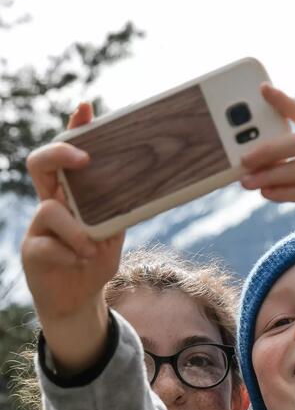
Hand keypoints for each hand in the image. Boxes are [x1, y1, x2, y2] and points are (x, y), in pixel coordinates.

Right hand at [21, 103, 122, 370]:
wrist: (78, 301)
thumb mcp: (114, 233)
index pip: (67, 155)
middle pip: (40, 163)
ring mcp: (38, 227)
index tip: (87, 108)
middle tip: (85, 159)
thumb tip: (147, 185)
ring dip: (78, 232)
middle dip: (60, 152)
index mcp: (70, 196)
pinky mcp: (32, 251)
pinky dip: (71, 256)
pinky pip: (50, 245)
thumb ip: (119, 210)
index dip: (74, 130)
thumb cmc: (94, 261)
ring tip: (91, 250)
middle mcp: (50, 204)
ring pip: (51, 211)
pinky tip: (78, 264)